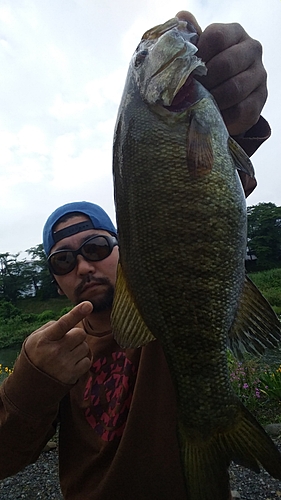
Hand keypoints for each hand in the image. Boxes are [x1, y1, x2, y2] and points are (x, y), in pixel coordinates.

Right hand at [25, 301, 92, 384]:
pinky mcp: (72, 375)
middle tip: (66, 343)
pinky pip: (87, 361)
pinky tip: (70, 364)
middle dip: (76, 336)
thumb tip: (70, 319)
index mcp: (45, 339)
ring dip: (79, 349)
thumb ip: (51, 326)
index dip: (77, 313)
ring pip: (85, 347)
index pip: (63, 323)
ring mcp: (64, 364)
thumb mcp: (35, 338)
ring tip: (66, 355)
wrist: (30, 385)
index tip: (88, 305)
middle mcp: (55, 351)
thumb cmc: (35, 355)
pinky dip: (81, 361)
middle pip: (80, 334)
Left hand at [176, 11, 266, 135]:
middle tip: (189, 92)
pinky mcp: (260, 100)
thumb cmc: (208, 71)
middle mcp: (252, 50)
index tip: (186, 70)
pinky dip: (223, 116)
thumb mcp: (199, 54)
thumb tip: (181, 17)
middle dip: (204, 81)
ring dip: (212, 100)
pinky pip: (240, 110)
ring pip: (234, 89)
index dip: (198, 55)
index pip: (216, 37)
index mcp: (234, 33)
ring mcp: (259, 75)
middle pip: (226, 64)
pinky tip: (211, 116)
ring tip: (198, 105)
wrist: (225, 98)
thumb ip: (191, 38)